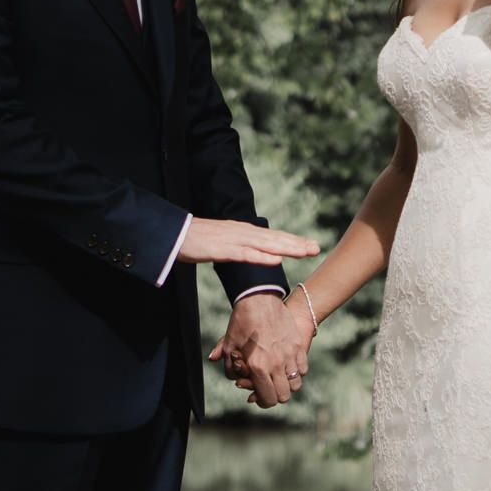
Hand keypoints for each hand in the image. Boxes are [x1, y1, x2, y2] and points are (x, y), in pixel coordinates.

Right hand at [178, 219, 320, 267]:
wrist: (173, 234)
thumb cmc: (195, 240)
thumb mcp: (221, 243)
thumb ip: (237, 247)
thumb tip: (251, 253)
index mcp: (242, 231)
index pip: (272, 236)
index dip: (291, 240)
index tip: (309, 245)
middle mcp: (242, 232)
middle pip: (274, 239)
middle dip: (296, 243)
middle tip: (316, 247)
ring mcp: (233, 240)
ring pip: (265, 245)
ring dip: (287, 248)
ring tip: (305, 251)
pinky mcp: (222, 250)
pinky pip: (245, 254)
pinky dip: (262, 257)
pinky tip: (277, 259)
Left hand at [208, 294, 308, 407]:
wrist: (259, 298)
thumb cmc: (242, 322)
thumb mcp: (229, 345)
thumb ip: (229, 368)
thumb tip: (235, 379)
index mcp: (258, 367)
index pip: (267, 399)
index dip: (264, 402)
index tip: (260, 396)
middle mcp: (276, 364)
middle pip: (284, 396)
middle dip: (276, 395)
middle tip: (269, 387)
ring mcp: (290, 355)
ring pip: (295, 384)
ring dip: (287, 384)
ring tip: (279, 376)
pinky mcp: (298, 346)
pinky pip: (303, 369)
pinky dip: (297, 371)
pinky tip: (288, 365)